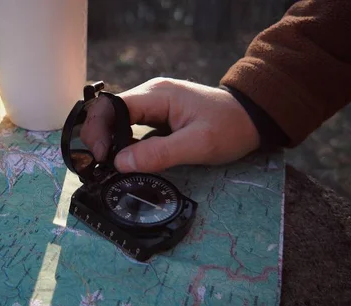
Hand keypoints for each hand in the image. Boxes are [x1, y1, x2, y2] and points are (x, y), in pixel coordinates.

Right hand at [83, 77, 260, 172]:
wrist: (251, 118)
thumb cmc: (230, 128)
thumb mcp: (198, 144)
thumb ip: (159, 154)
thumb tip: (121, 163)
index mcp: (157, 94)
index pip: (112, 106)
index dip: (99, 130)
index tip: (101, 158)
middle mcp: (150, 94)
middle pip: (110, 111)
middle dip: (99, 137)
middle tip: (100, 165)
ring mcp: (153, 103)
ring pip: (118, 119)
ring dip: (110, 141)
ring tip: (110, 165)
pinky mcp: (157, 115)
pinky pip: (131, 126)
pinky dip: (124, 142)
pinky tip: (126, 159)